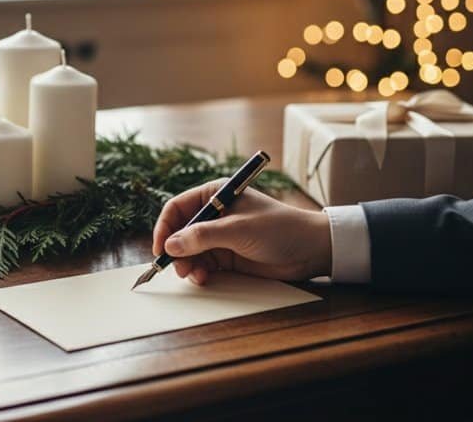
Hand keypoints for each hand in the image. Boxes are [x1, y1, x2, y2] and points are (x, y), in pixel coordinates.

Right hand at [152, 179, 331, 284]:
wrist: (311, 250)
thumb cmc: (279, 229)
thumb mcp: (238, 230)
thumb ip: (203, 236)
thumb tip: (171, 244)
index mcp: (216, 194)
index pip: (178, 208)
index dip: (165, 227)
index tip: (160, 248)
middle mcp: (214, 214)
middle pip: (180, 231)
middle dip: (176, 250)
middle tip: (178, 268)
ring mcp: (220, 236)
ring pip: (189, 251)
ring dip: (187, 264)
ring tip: (194, 275)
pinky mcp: (227, 256)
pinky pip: (202, 264)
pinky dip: (198, 272)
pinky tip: (203, 278)